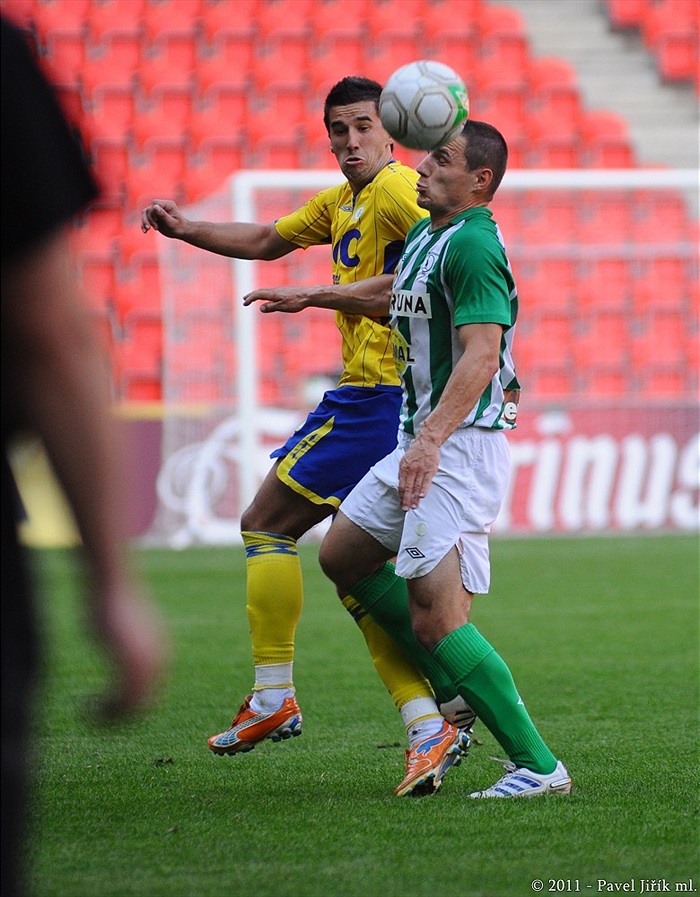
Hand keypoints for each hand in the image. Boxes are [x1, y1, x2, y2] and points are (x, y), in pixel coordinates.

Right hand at [90, 582, 168, 721]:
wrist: (112, 586)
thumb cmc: (110, 606)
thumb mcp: (121, 633)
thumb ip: (125, 653)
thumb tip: (122, 667)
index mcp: (160, 656)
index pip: (149, 695)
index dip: (126, 707)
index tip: (103, 708)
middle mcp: (159, 663)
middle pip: (142, 706)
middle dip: (117, 716)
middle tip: (92, 717)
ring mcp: (146, 664)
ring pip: (130, 709)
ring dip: (107, 718)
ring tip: (86, 712)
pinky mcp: (130, 664)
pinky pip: (119, 703)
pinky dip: (101, 712)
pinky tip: (84, 707)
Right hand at [141, 199, 186, 236]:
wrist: (182, 232)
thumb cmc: (179, 227)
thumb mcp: (172, 222)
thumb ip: (163, 215)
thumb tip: (154, 207)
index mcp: (167, 204)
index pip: (155, 203)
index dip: (153, 212)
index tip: (157, 221)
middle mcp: (161, 206)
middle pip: (149, 209)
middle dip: (149, 219)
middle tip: (155, 228)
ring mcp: (157, 212)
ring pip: (145, 213)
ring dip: (145, 221)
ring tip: (147, 230)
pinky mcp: (155, 217)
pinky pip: (146, 218)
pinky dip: (144, 224)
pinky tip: (145, 231)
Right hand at [243, 287, 310, 312]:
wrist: (308, 295)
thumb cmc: (296, 302)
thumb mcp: (282, 307)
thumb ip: (271, 307)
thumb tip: (260, 308)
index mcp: (272, 294)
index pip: (258, 295)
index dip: (250, 299)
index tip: (244, 304)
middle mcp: (274, 290)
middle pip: (260, 291)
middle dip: (251, 295)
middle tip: (244, 299)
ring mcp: (279, 290)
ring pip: (265, 291)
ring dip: (257, 294)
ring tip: (253, 298)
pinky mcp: (284, 291)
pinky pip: (270, 292)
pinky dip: (264, 295)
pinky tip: (267, 298)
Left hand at [398, 434, 440, 510]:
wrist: (426, 443)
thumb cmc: (415, 453)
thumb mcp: (404, 460)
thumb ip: (403, 472)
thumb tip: (400, 484)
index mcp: (403, 468)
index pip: (401, 484)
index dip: (401, 495)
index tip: (401, 503)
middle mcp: (411, 469)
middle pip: (408, 487)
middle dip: (406, 499)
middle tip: (405, 509)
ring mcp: (421, 470)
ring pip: (417, 486)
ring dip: (415, 498)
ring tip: (414, 506)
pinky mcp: (430, 470)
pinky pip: (426, 481)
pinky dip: (424, 489)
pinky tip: (422, 496)